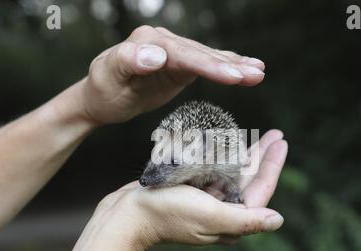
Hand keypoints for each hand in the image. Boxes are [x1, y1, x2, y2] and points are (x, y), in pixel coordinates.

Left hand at [76, 25, 264, 124]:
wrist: (102, 98)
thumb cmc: (104, 89)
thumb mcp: (109, 76)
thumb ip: (129, 61)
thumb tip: (157, 54)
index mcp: (147, 42)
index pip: (184, 54)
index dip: (210, 65)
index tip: (232, 76)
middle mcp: (163, 42)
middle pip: (201, 54)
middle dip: (230, 65)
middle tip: (256, 74)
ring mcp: (174, 52)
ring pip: (208, 57)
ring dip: (235, 65)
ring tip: (259, 72)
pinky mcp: (179, 65)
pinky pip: (206, 63)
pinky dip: (226, 65)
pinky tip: (245, 66)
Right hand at [95, 130, 286, 248]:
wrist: (128, 215)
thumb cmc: (167, 213)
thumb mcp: (210, 216)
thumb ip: (245, 219)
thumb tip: (277, 220)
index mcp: (230, 220)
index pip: (260, 190)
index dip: (272, 166)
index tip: (281, 141)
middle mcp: (222, 213)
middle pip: (249, 181)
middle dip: (263, 157)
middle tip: (276, 134)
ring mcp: (207, 202)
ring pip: (233, 174)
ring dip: (246, 155)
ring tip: (259, 137)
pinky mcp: (192, 193)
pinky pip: (214, 172)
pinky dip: (223, 157)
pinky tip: (230, 143)